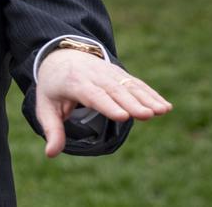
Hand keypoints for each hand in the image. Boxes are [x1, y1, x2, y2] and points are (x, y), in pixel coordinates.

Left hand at [35, 49, 171, 157]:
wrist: (60, 56)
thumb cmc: (53, 87)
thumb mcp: (45, 106)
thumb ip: (52, 129)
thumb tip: (50, 154)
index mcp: (74, 83)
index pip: (93, 95)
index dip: (108, 105)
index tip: (123, 116)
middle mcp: (94, 75)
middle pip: (115, 90)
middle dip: (132, 103)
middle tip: (148, 115)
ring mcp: (108, 73)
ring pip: (129, 85)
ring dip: (147, 98)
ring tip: (163, 111)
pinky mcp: (119, 74)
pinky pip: (136, 83)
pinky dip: (151, 94)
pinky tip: (165, 106)